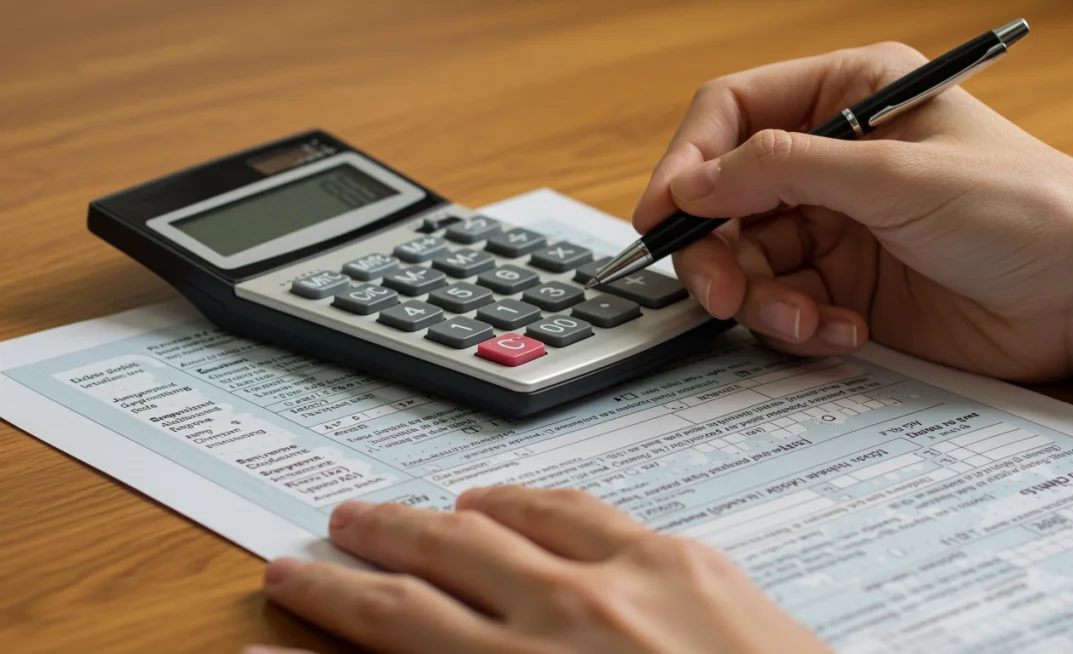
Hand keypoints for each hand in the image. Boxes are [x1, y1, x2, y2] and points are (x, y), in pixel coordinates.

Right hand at [247, 488, 827, 653]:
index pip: (393, 625)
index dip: (328, 600)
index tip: (288, 582)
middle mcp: (567, 621)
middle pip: (437, 557)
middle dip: (374, 540)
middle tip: (337, 529)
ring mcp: (632, 580)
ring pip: (509, 521)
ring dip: (450, 513)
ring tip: (416, 512)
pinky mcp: (691, 559)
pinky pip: (590, 510)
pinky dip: (537, 503)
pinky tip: (520, 503)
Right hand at [633, 42, 1072, 381]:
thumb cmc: (1019, 208)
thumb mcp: (892, 176)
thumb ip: (781, 171)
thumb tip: (690, 182)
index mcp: (845, 96)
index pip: (731, 114)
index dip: (688, 162)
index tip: (663, 215)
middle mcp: (830, 157)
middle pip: (724, 197)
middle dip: (718, 251)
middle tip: (725, 295)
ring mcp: (833, 224)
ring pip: (747, 261)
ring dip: (764, 300)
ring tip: (809, 321)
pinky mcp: (843, 286)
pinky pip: (782, 307)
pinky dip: (800, 327)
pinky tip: (847, 332)